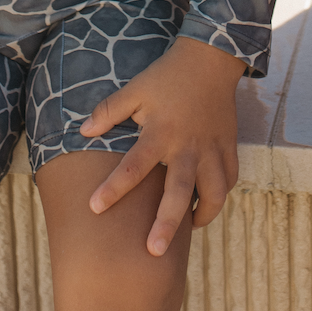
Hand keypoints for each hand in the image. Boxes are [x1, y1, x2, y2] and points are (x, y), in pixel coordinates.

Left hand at [80, 35, 245, 256]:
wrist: (210, 59)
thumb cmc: (167, 75)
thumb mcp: (135, 89)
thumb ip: (109, 111)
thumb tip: (82, 131)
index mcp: (160, 133)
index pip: (133, 167)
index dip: (113, 189)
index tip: (94, 208)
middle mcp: (187, 146)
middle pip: (178, 193)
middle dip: (166, 224)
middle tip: (153, 252)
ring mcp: (211, 149)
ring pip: (214, 193)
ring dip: (203, 215)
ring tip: (189, 229)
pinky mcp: (228, 147)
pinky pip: (229, 180)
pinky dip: (220, 195)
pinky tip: (208, 202)